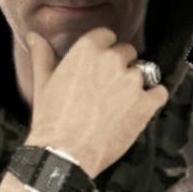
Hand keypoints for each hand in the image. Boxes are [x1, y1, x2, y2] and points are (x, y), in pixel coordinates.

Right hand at [24, 27, 168, 177]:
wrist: (63, 155)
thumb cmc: (51, 120)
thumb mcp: (43, 83)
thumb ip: (42, 55)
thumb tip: (33, 36)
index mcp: (87, 48)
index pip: (108, 36)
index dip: (104, 52)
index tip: (99, 68)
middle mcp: (112, 59)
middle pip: (128, 52)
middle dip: (120, 68)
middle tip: (106, 91)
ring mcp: (131, 81)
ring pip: (144, 72)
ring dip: (134, 85)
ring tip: (117, 106)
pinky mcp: (146, 103)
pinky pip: (159, 92)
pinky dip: (152, 101)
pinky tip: (136, 112)